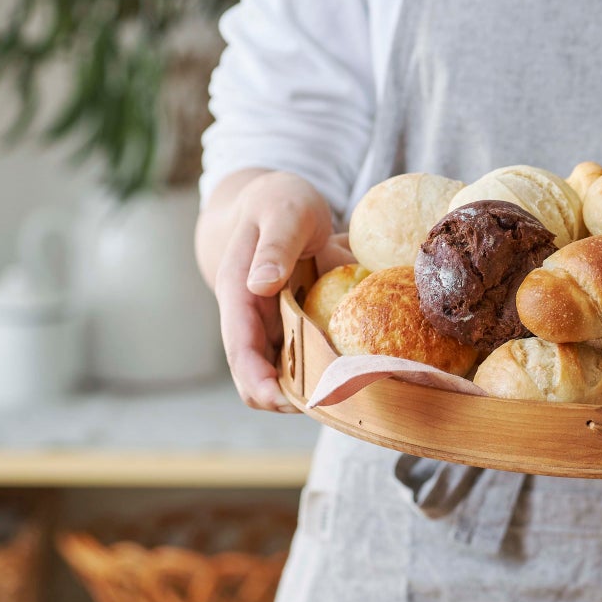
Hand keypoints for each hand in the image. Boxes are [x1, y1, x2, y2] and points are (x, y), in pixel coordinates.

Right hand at [195, 169, 353, 410]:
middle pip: (263, 375)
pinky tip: (362, 368)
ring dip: (316, 387)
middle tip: (339, 403)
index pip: (241, 353)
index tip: (289, 403)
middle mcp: (253, 318)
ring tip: (356, 394)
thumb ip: (274, 247)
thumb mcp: (283, 213)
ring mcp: (274, 324)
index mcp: (238, 295)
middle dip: (294, 397)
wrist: (278, 199)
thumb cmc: (277, 201)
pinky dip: (333, 366)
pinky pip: (312, 354)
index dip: (260, 384)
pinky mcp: (297, 323)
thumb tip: (261, 286)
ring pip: (289, 372)